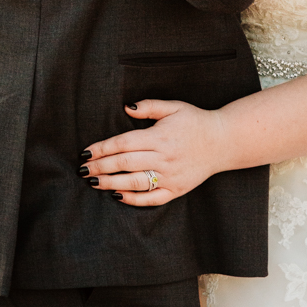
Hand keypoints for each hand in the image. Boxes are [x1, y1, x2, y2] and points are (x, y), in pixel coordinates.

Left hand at [80, 100, 227, 206]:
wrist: (223, 141)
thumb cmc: (196, 121)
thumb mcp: (174, 107)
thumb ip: (148, 107)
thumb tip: (125, 108)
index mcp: (160, 136)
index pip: (123, 143)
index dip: (102, 148)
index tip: (85, 153)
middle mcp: (163, 157)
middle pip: (124, 164)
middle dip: (100, 167)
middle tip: (83, 170)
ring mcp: (170, 176)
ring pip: (134, 183)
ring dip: (110, 183)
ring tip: (93, 183)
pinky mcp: (177, 190)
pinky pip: (151, 198)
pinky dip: (133, 199)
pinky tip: (117, 195)